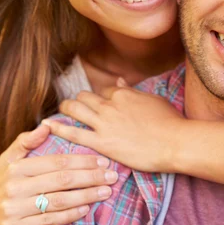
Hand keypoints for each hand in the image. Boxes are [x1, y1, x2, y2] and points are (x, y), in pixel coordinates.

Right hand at [0, 125, 116, 224]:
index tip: (103, 160)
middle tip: (112, 175)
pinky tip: (86, 210)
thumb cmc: (0, 188)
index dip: (82, 160)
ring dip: (86, 196)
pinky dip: (69, 215)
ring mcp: (14, 209)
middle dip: (91, 177)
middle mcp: (15, 187)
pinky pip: (48, 221)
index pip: (57, 162)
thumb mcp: (7, 161)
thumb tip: (47, 126)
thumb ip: (25, 142)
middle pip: (61, 180)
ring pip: (58, 200)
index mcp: (16, 168)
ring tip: (106, 192)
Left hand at [44, 85, 184, 171]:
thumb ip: (133, 91)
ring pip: (75, 109)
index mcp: (123, 94)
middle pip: (85, 96)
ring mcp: (104, 123)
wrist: (176, 142)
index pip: (104, 90)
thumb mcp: (153, 100)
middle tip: (75, 106)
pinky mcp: (101, 142)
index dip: (101, 97)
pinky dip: (58, 128)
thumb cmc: (171, 122)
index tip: (100, 103)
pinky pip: (74, 132)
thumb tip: (120, 81)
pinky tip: (47, 125)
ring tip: (61, 111)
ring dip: (66, 108)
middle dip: (79, 99)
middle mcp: (110, 105)